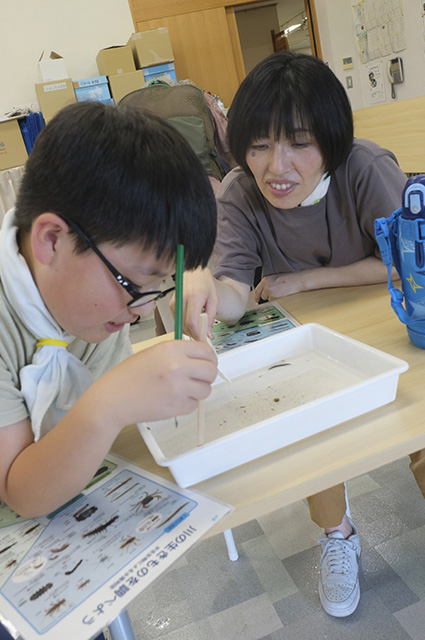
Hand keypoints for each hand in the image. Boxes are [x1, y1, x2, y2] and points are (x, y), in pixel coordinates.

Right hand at [95, 339, 217, 427]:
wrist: (113, 399)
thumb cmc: (129, 375)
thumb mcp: (154, 353)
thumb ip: (178, 353)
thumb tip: (202, 357)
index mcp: (172, 349)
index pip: (206, 351)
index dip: (209, 357)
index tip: (206, 362)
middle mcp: (178, 366)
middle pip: (211, 371)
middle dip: (207, 375)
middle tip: (198, 378)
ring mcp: (179, 388)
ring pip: (206, 390)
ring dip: (197, 391)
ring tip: (180, 390)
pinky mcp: (177, 407)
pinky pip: (194, 405)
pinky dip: (187, 404)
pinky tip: (171, 399)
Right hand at [169, 268, 217, 338]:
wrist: (194, 274)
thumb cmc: (204, 284)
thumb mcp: (214, 300)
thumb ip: (211, 318)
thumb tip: (207, 334)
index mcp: (194, 297)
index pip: (192, 322)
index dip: (197, 334)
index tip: (203, 340)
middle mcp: (181, 300)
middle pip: (185, 326)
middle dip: (195, 335)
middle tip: (204, 337)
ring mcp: (174, 303)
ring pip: (180, 325)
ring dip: (190, 331)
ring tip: (199, 329)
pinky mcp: (171, 306)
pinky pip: (178, 322)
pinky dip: (185, 325)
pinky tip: (192, 322)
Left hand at [254, 272, 304, 301]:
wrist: (297, 280)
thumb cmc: (289, 279)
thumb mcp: (275, 278)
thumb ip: (268, 284)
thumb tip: (265, 291)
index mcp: (265, 279)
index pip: (257, 290)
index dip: (256, 296)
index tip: (257, 300)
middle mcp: (266, 285)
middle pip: (263, 296)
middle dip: (268, 297)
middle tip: (277, 293)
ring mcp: (270, 291)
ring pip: (269, 300)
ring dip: (274, 298)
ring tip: (281, 292)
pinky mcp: (274, 297)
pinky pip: (274, 302)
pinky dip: (278, 300)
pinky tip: (283, 295)